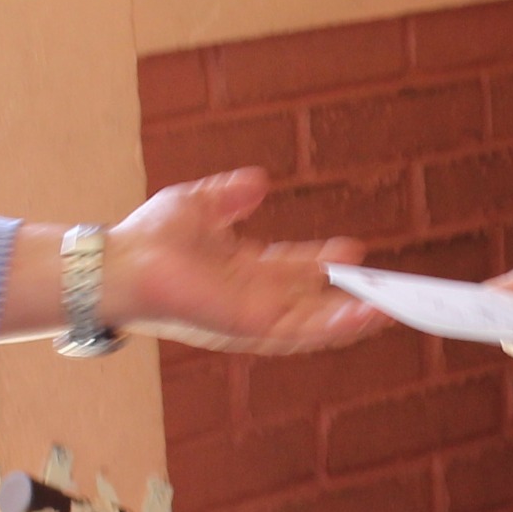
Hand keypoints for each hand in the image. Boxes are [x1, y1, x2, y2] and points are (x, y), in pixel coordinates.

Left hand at [106, 170, 379, 351]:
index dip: (324, 262)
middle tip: (385, 288)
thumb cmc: (149, 239)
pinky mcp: (251, 326)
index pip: (295, 269)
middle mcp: (253, 297)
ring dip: (352, 318)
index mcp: (244, 270)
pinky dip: (335, 326)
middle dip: (348, 296)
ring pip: (314, 323)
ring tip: (389, 310)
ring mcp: (254, 314)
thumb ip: (231, 194)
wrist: (123, 264)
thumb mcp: (200, 203)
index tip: (354, 251)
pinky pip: (301, 330)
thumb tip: (260, 181)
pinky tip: (363, 316)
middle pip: (312, 300)